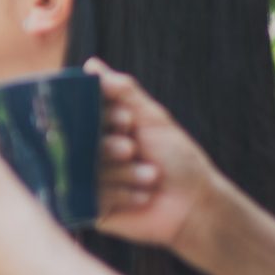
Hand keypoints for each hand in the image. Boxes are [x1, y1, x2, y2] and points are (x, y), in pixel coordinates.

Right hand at [90, 59, 226, 254]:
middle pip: (80, 142)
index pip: (82, 114)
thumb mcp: (153, 119)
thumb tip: (91, 65)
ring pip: (88, 170)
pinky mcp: (91, 209)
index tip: (127, 120)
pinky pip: (93, 197)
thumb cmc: (177, 158)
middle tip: (133, 149)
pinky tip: (143, 195)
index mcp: (101, 129)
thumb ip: (124, 91)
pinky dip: (122, 194)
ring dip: (124, 172)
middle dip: (109, 146)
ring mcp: (87, 181)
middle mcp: (89, 153)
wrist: (194, 202)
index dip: (101, 115)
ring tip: (151, 176)